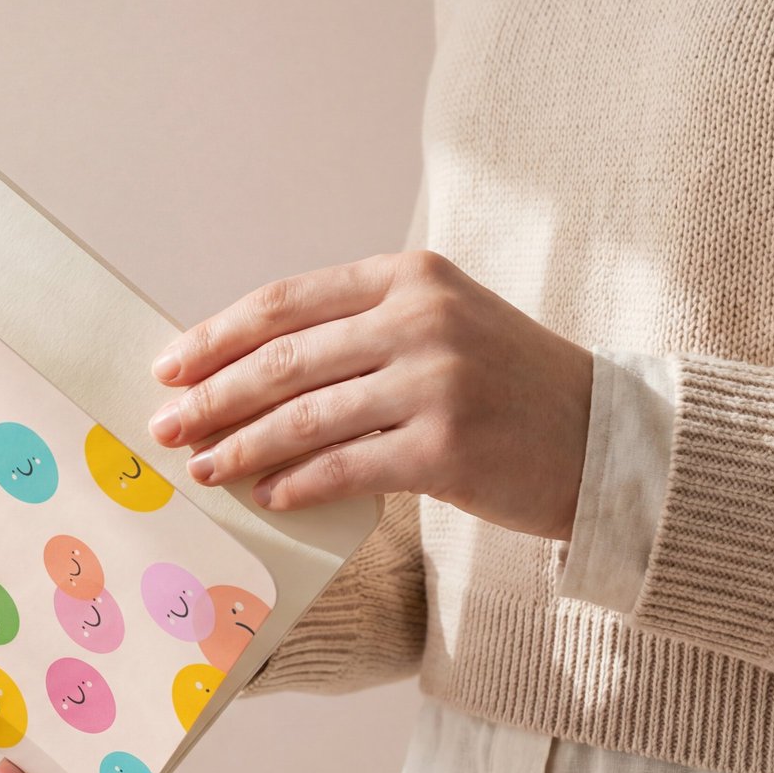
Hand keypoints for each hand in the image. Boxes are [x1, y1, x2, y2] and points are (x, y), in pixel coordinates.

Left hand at [147, 251, 592, 539]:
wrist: (608, 437)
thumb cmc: (507, 385)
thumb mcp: (440, 324)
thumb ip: (356, 331)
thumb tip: (240, 369)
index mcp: (409, 276)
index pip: (285, 302)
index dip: (216, 336)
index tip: (169, 366)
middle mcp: (422, 319)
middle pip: (282, 360)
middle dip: (211, 397)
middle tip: (165, 427)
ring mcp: (437, 383)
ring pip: (304, 418)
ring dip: (240, 448)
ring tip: (201, 469)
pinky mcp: (447, 450)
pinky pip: (344, 468)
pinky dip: (296, 484)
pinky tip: (266, 496)